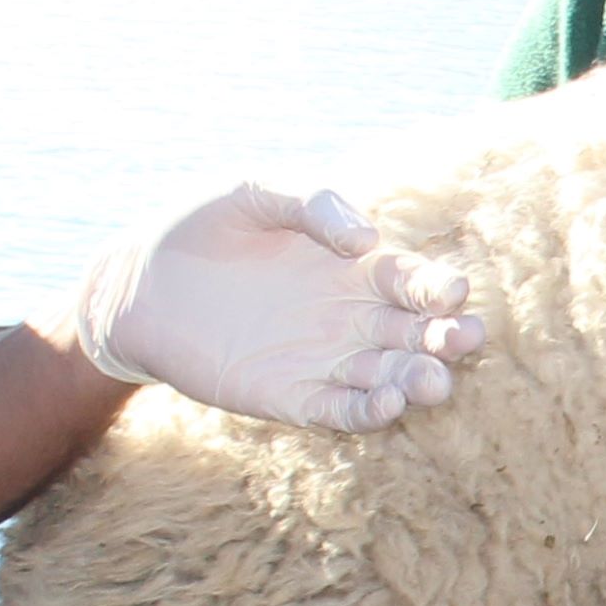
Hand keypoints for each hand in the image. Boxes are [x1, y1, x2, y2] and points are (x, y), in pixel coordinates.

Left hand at [75, 184, 482, 434]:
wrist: (140, 285)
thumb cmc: (201, 228)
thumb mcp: (253, 193)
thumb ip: (313, 203)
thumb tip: (365, 238)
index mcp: (353, 267)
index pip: (412, 280)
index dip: (437, 287)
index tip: (453, 290)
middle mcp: (350, 317)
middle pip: (415, 333)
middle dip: (445, 338)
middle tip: (465, 340)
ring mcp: (325, 360)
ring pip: (388, 377)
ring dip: (416, 381)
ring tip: (435, 383)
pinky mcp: (293, 397)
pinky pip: (342, 410)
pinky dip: (368, 412)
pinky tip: (387, 406)